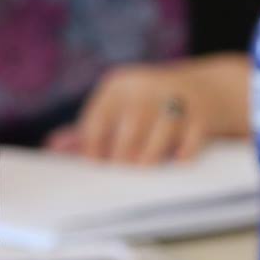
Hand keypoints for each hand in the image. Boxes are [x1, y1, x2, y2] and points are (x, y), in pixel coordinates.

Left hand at [47, 56, 250, 164]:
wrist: (206, 88)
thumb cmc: (149, 106)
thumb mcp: (118, 108)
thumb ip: (88, 129)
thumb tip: (53, 148)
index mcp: (119, 85)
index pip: (98, 119)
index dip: (92, 147)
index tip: (94, 168)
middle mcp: (146, 87)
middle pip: (129, 127)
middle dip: (122, 156)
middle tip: (119, 174)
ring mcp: (177, 98)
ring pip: (160, 132)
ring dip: (149, 157)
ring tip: (143, 170)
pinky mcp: (202, 114)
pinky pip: (191, 139)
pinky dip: (183, 154)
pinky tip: (175, 163)